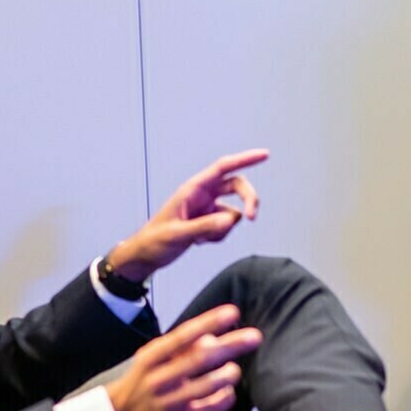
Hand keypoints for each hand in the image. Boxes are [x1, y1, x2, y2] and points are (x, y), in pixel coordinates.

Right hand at [104, 304, 261, 410]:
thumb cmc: (147, 376)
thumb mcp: (156, 355)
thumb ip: (183, 345)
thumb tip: (214, 336)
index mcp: (151, 358)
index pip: (182, 335)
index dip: (209, 322)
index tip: (233, 312)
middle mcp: (157, 380)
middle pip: (199, 359)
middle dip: (230, 345)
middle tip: (254, 337)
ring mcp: (166, 403)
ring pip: (205, 387)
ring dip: (227, 375)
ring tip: (234, 369)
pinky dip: (223, 400)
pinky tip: (228, 391)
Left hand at [110, 149, 267, 281]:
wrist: (146, 255)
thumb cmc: (155, 240)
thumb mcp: (178, 234)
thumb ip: (205, 226)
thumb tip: (232, 219)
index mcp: (193, 188)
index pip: (223, 167)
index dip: (245, 159)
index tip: (264, 155)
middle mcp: (202, 194)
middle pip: (236, 186)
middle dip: (248, 200)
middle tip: (253, 217)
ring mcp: (206, 208)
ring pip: (233, 212)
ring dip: (224, 229)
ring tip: (200, 239)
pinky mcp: (208, 221)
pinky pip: (226, 226)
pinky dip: (219, 236)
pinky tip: (200, 241)